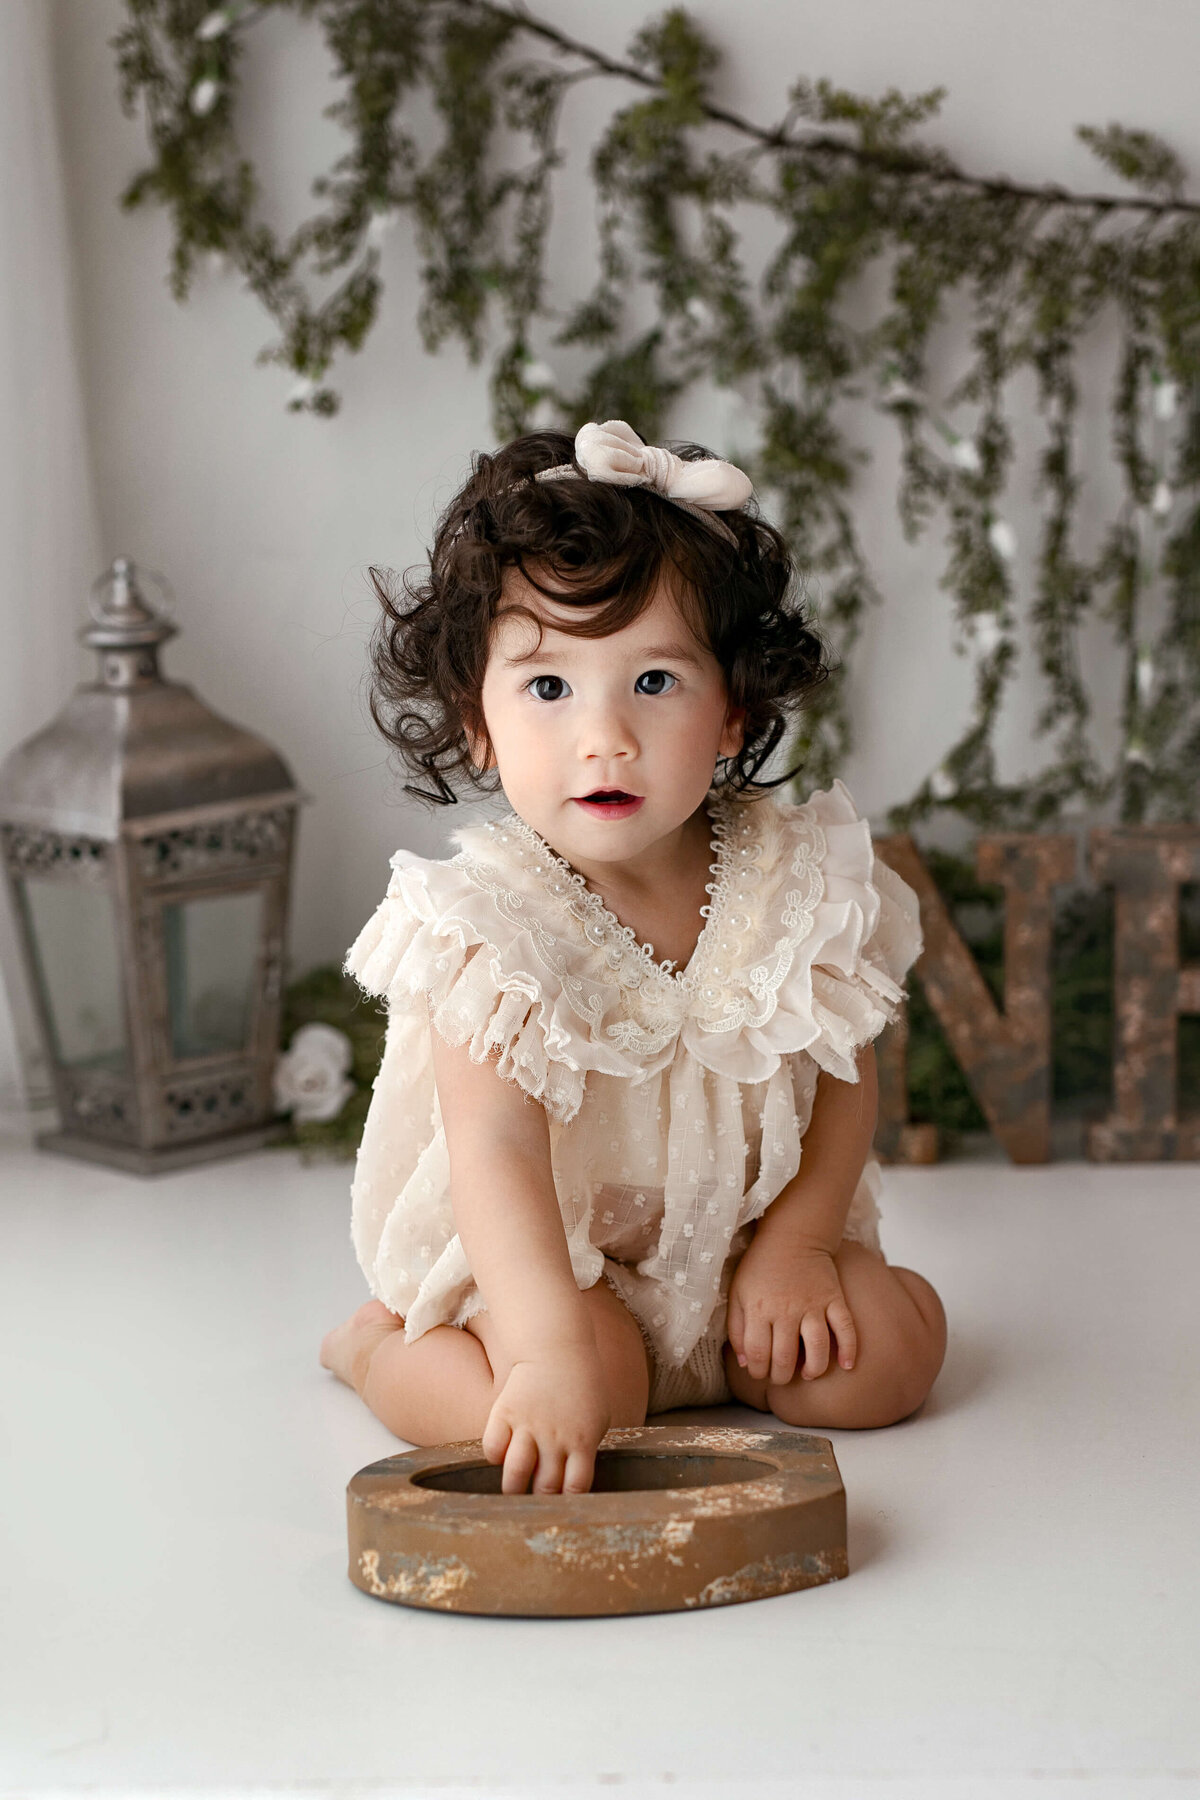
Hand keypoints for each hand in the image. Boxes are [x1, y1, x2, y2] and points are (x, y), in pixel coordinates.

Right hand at [482, 1340, 610, 1494]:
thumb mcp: (596, 1420)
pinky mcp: (504, 1412)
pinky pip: (492, 1447)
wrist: (556, 1350)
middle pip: (545, 1487)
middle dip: (541, 1500)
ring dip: (513, 1487)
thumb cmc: (581, 1389)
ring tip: (514, 1489)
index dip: (569, 1502)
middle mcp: (554, 1436)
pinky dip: (494, 1457)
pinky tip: (503, 1453)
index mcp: (582, 1440)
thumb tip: (572, 1487)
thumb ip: (585, 1452)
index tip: (563, 1504)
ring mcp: (528, 1424)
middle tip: (536, 1501)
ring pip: (515, 1473)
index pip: (576, 1487)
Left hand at [727, 1233, 857, 1387]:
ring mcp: (813, 1305)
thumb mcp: (737, 1293)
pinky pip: (846, 1328)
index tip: (759, 1372)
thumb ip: (736, 1328)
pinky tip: (846, 1365)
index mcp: (759, 1308)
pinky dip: (849, 1349)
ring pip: (817, 1348)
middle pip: (786, 1357)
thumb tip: (745, 1362)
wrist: (792, 1236)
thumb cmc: (760, 1267)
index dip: (758, 1371)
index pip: (758, 1353)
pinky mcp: (834, 1299)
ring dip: (813, 1370)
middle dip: (782, 1376)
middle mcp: (786, 1310)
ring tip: (808, 1374)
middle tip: (781, 1376)